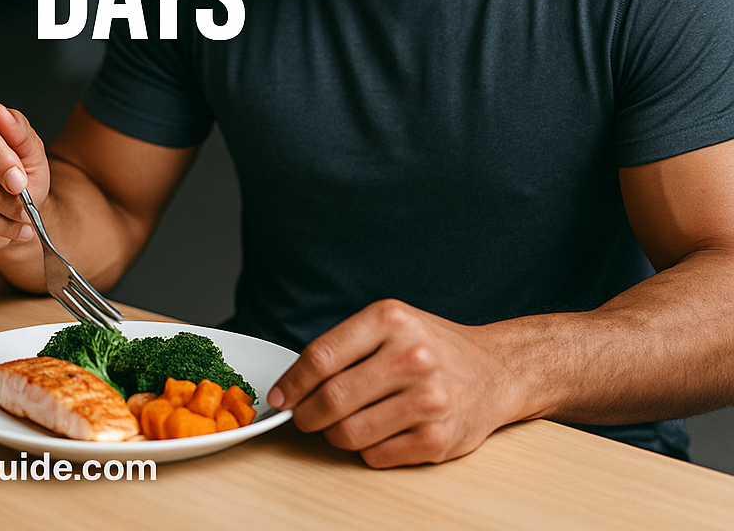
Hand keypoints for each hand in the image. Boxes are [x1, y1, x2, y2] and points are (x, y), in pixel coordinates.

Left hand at [267, 299, 519, 467]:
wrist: (495, 369)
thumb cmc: (431, 345)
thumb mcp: (389, 324)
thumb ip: (344, 347)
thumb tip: (292, 385)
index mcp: (390, 319)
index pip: (322, 356)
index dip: (292, 382)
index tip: (279, 397)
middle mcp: (410, 356)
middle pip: (332, 399)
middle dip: (307, 415)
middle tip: (303, 417)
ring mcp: (428, 399)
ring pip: (350, 433)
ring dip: (334, 435)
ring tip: (341, 425)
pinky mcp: (440, 438)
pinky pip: (377, 455)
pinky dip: (365, 450)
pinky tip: (376, 433)